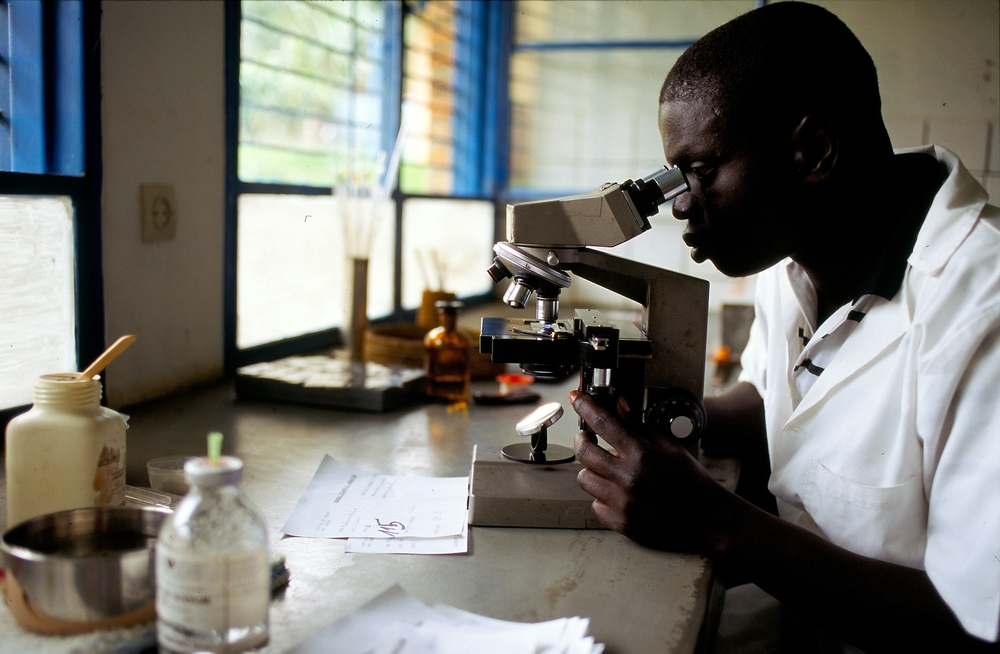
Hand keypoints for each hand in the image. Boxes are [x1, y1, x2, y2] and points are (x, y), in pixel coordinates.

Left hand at [570, 390, 736, 553]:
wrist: (707, 520)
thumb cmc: (692, 482)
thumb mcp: (670, 446)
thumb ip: (640, 426)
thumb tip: (620, 406)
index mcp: (642, 455)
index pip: (604, 423)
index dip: (586, 406)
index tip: (577, 399)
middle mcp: (629, 478)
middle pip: (585, 451)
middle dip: (582, 439)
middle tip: (587, 437)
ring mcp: (623, 503)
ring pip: (584, 478)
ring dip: (591, 469)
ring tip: (604, 468)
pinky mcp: (621, 523)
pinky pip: (595, 505)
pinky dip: (601, 497)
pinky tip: (615, 493)